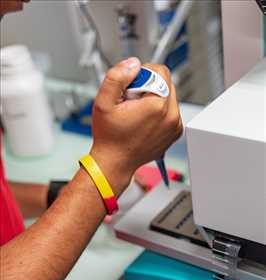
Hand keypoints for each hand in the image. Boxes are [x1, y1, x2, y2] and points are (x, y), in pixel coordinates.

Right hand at [90, 57, 182, 193]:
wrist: (115, 162)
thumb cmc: (109, 137)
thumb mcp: (103, 102)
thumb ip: (117, 76)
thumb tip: (134, 64)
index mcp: (158, 106)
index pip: (160, 71)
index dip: (142, 74)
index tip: (130, 89)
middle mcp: (172, 117)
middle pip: (166, 83)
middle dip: (148, 86)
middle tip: (131, 102)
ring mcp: (175, 126)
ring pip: (169, 96)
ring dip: (154, 98)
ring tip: (136, 113)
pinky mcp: (175, 133)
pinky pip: (170, 111)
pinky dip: (159, 111)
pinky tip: (143, 121)